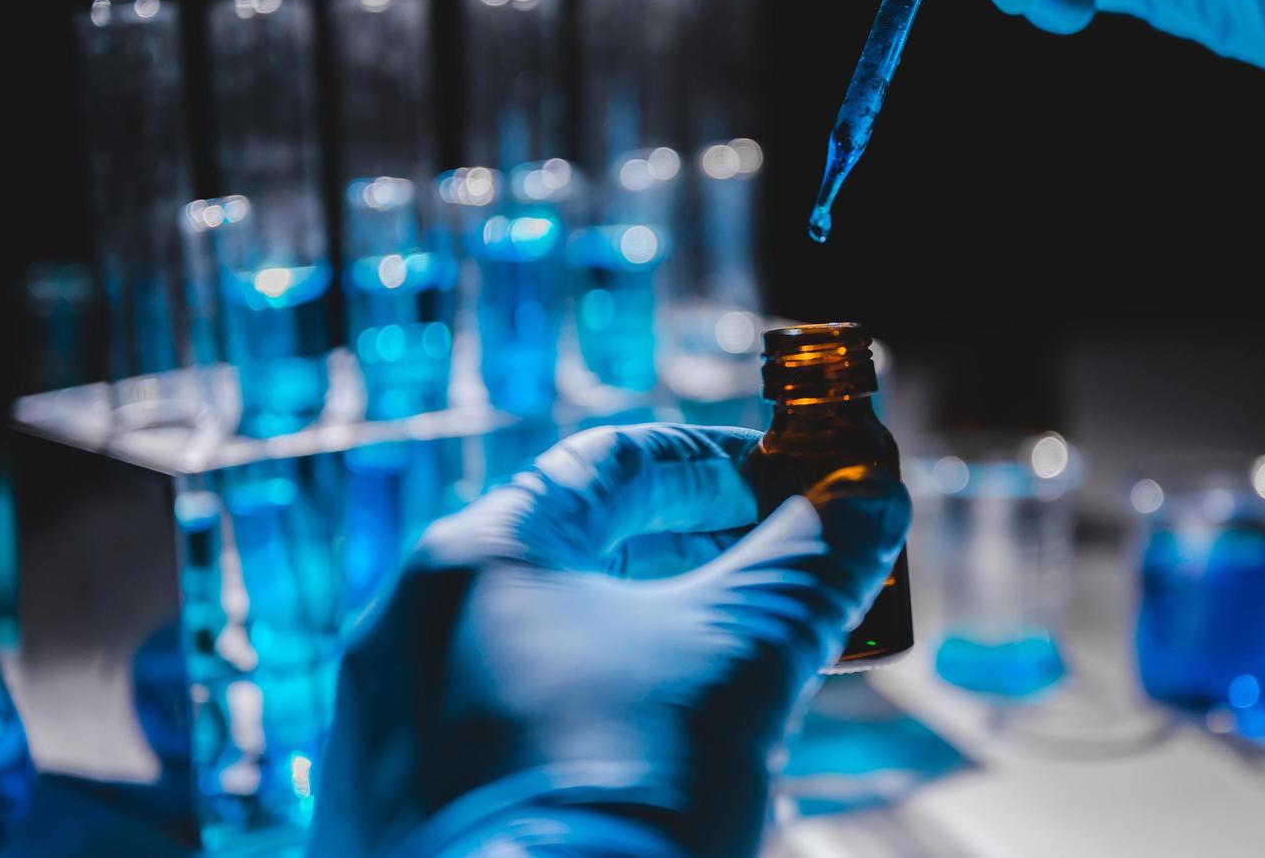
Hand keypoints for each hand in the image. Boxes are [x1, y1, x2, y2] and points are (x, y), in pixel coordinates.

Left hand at [310, 424, 910, 856]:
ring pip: (541, 643)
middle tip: (772, 583)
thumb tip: (875, 498)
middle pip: (576, 553)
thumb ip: (813, 564)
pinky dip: (587, 715)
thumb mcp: (742, 660)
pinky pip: (502, 724)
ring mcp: (388, 719)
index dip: (715, 467)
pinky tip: (654, 756)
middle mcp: (408, 623)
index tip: (785, 488)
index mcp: (478, 555)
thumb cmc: (631, 792)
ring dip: (646, 643)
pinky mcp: (392, 801)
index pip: (612, 463)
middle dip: (691, 562)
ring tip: (729, 679)